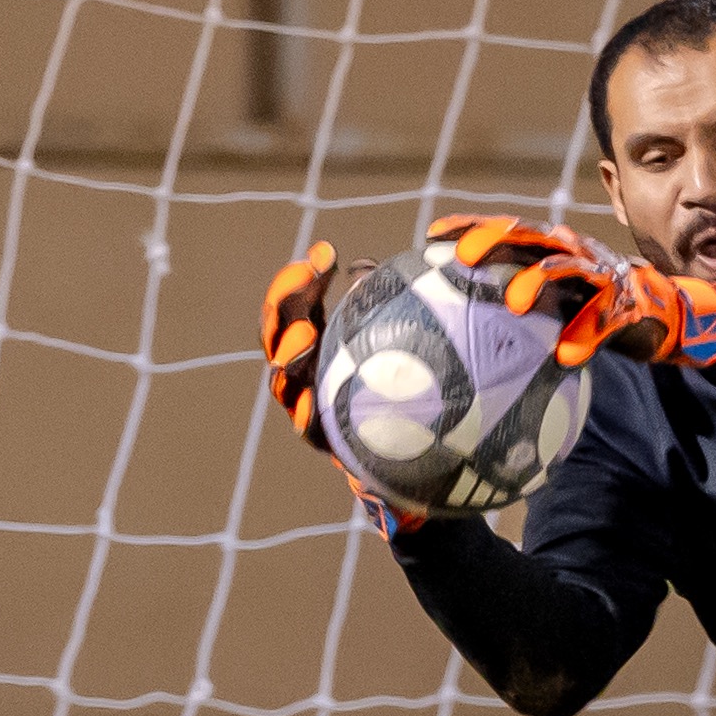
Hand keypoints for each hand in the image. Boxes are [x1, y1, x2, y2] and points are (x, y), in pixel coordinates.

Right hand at [255, 238, 424, 537]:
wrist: (438, 462)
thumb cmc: (429, 389)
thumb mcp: (421, 338)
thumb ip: (408, 303)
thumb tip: (420, 259)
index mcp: (325, 341)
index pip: (298, 303)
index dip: (300, 278)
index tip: (326, 254)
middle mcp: (313, 373)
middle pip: (278, 337)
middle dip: (281, 310)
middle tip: (305, 282)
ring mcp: (316, 409)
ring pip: (284, 383)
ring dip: (286, 356)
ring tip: (303, 335)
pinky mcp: (329, 443)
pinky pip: (310, 428)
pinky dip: (307, 413)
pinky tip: (315, 401)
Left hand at [426, 213, 715, 370]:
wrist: (664, 316)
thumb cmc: (594, 309)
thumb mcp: (554, 302)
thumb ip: (517, 300)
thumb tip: (462, 320)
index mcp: (553, 249)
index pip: (508, 230)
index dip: (472, 227)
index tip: (434, 235)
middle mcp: (575, 254)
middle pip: (530, 235)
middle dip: (496, 241)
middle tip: (463, 258)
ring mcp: (602, 276)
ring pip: (567, 268)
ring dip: (539, 280)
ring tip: (516, 302)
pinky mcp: (628, 304)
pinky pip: (605, 318)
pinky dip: (587, 334)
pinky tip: (567, 355)